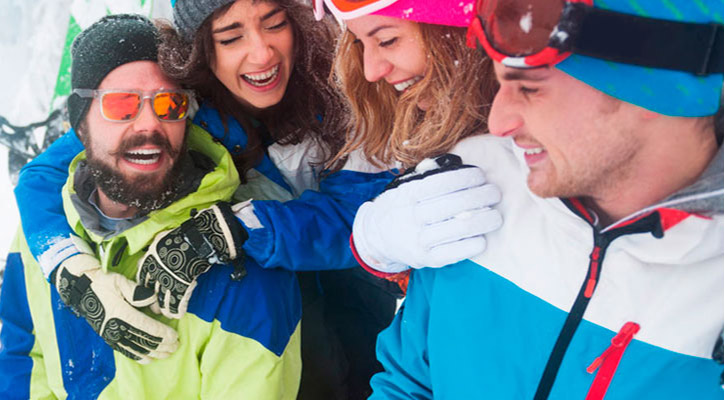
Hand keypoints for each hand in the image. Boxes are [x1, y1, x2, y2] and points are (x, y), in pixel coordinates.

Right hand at [53, 252, 178, 363]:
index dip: (163, 334)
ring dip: (154, 353)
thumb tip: (154, 304)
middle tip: (176, 345)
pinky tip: (148, 359)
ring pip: (136, 349)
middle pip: (144, 341)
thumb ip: (139, 293)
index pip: (147, 328)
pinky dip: (138, 357)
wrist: (81, 290)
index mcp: (120, 314)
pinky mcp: (107, 338)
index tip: (175, 336)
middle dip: (162, 345)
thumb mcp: (121, 282)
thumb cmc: (103, 283)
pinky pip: (125, 351)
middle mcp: (115, 328)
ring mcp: (110, 335)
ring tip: (167, 353)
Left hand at [137, 202, 247, 318]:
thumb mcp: (161, 239)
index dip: (144, 287)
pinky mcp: (182, 287)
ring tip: (165, 314)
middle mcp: (156, 273)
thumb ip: (154, 248)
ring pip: (163, 299)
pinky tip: (177, 315)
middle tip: (154, 308)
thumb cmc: (180, 237)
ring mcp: (168, 281)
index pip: (142, 278)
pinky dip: (177, 309)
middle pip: (150, 292)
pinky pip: (178, 302)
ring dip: (164, 308)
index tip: (147, 292)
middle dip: (152, 301)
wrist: (195, 241)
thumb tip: (150, 251)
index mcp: (149, 261)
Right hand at [353, 154, 502, 272]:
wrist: (378, 236)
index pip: (442, 182)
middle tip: (495, 193)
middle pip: (454, 205)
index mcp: (408, 194)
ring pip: (458, 229)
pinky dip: (472, 245)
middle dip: (480, 197)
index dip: (466, 177)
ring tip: (496, 216)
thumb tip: (459, 162)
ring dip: (483, 221)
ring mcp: (417, 240)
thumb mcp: (406, 185)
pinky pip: (454, 253)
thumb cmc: (401, 205)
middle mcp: (411, 216)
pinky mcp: (425, 259)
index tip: (482, 175)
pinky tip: (483, 238)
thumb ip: (428, 172)